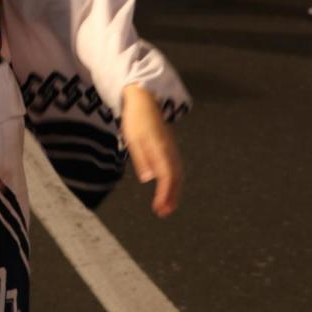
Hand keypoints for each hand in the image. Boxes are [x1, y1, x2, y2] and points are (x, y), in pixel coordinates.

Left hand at [121, 84, 182, 216]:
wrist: (144, 98)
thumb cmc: (136, 118)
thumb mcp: (133, 138)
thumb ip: (141, 158)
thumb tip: (148, 178)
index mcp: (160, 148)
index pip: (167, 176)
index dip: (165, 194)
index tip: (160, 207)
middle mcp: (169, 150)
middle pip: (175, 178)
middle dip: (171, 197)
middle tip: (164, 212)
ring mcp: (171, 148)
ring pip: (178, 173)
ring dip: (174, 191)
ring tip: (166, 206)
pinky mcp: (170, 147)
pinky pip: (176, 167)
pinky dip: (174, 181)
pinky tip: (168, 188)